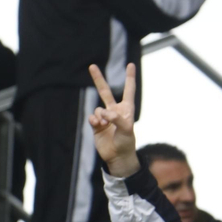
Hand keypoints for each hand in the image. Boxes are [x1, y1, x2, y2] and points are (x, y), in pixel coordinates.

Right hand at [88, 63, 139, 177]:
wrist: (117, 156)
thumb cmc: (126, 142)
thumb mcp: (127, 129)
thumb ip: (118, 118)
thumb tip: (105, 113)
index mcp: (126, 109)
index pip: (128, 90)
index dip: (129, 77)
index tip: (130, 65)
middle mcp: (114, 111)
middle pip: (105, 92)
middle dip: (98, 79)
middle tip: (91, 66)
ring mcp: (104, 118)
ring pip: (97, 109)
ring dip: (100, 116)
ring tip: (104, 124)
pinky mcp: (96, 126)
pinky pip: (92, 118)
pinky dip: (94, 120)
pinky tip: (98, 125)